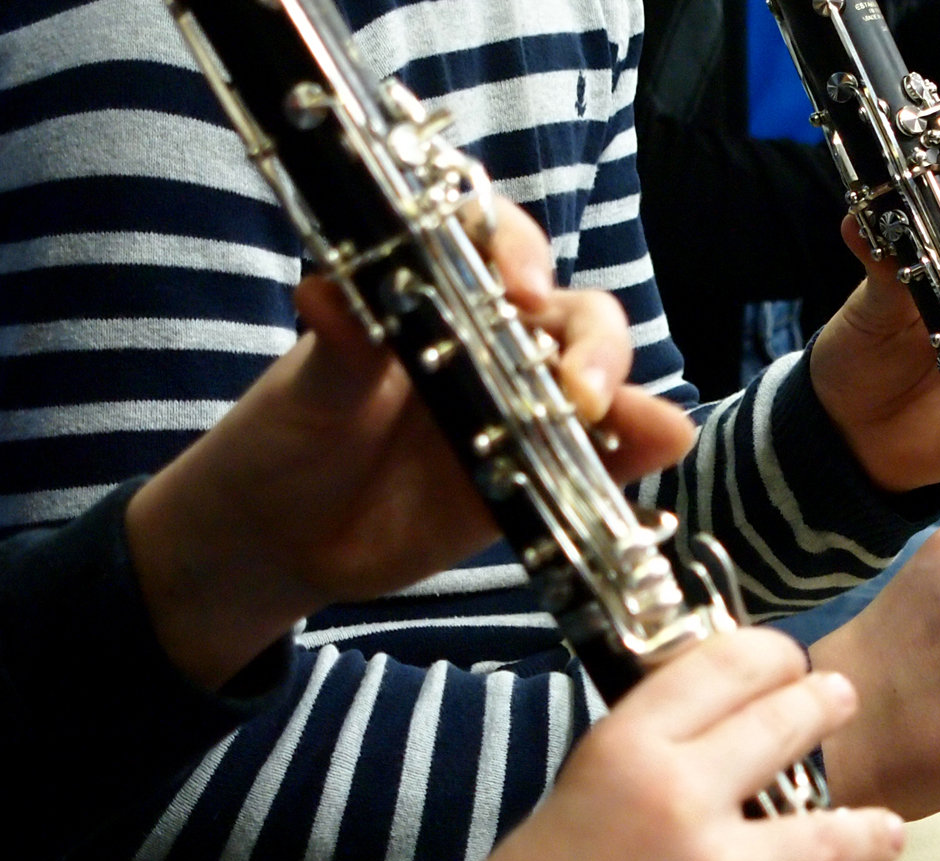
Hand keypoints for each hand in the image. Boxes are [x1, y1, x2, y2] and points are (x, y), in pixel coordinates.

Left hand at [126, 196, 695, 687]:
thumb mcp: (305, 390)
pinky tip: (664, 450)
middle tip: (579, 385)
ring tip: (643, 426)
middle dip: (589, 342)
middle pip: (570, 314)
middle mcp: (493, 340)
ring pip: (596, 382)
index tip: (519, 287)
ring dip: (626, 395)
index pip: (494, 243)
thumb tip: (322, 290)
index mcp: (435, 292)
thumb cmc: (286, 436)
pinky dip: (638, 450)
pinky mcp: (537, 474)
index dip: (518, 252)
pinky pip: (599, 457)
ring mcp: (522, 408)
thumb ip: (336, 349)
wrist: (275, 537)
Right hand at [395, 629, 939, 860]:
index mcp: (630, 746)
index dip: (772, 653)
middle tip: (841, 702)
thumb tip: (739, 709)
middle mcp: (682, 799)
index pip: (725, 664)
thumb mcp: (587, 781)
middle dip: (825, 707)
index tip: (787, 660)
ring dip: (872, 825)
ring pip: (835, 828)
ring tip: (887, 826)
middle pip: (787, 723)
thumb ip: (657, 742)